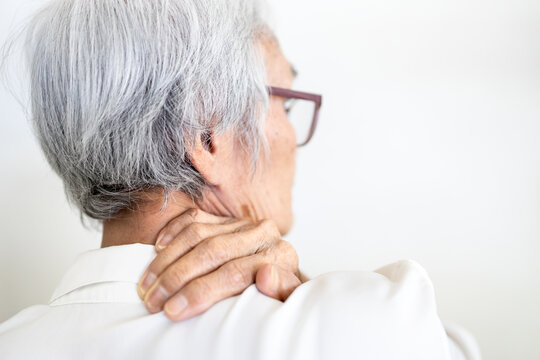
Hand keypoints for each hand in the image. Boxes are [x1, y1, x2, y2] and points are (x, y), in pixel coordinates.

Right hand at [137, 208, 305, 320]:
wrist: (279, 277)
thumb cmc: (276, 297)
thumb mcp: (285, 301)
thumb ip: (283, 289)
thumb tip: (266, 274)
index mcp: (280, 255)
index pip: (234, 273)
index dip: (200, 292)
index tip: (173, 311)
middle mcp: (263, 233)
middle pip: (212, 252)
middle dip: (176, 278)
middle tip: (152, 301)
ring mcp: (242, 222)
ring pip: (197, 234)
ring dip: (166, 260)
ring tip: (147, 285)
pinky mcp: (226, 217)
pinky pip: (194, 218)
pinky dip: (172, 232)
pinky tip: (157, 250)